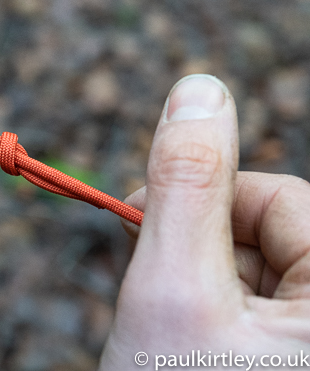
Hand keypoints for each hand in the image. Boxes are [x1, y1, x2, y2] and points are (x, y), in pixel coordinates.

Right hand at [99, 74, 309, 368]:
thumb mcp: (172, 288)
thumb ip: (186, 185)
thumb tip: (199, 88)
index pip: (280, 199)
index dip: (201, 203)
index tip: (139, 226)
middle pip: (267, 235)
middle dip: (197, 252)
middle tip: (157, 298)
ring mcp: (306, 337)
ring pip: (252, 270)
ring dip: (198, 284)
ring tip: (169, 335)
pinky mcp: (285, 351)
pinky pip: (250, 305)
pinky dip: (206, 311)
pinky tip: (184, 344)